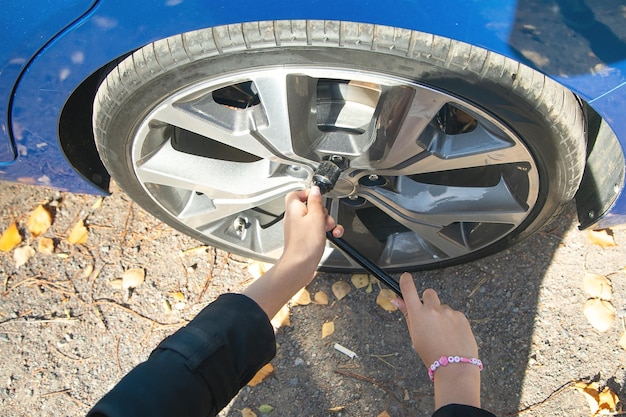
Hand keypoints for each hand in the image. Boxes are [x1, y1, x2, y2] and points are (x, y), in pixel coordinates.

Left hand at [243, 186, 342, 319]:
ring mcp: (299, 229)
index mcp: (294, 209)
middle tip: (325, 219)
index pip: (296, 193)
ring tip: (329, 230)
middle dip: (323, 212)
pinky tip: (332, 236)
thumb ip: (316, 202)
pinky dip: (325, 232)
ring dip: (327, 223)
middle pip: (311, 207)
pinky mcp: (305, 239)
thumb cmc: (305, 244)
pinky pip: (316, 230)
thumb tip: (315, 190)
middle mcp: (294, 218)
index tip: (319, 199)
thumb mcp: (316, 217)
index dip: (309, 193)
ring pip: (317, 219)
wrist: (299, 266)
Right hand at [394, 273, 480, 408]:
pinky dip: (452, 322)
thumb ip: (407, 315)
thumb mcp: (414, 335)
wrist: (455, 367)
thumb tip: (396, 300)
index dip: (405, 280)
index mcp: (418, 313)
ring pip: (442, 307)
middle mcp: (433, 309)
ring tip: (443, 334)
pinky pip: (454, 314)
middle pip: (428, 293)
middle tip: (429, 318)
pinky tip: (452, 336)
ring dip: (441, 315)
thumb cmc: (431, 354)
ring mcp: (449, 312)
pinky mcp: (461, 316)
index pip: (408, 288)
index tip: (405, 278)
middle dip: (428, 301)